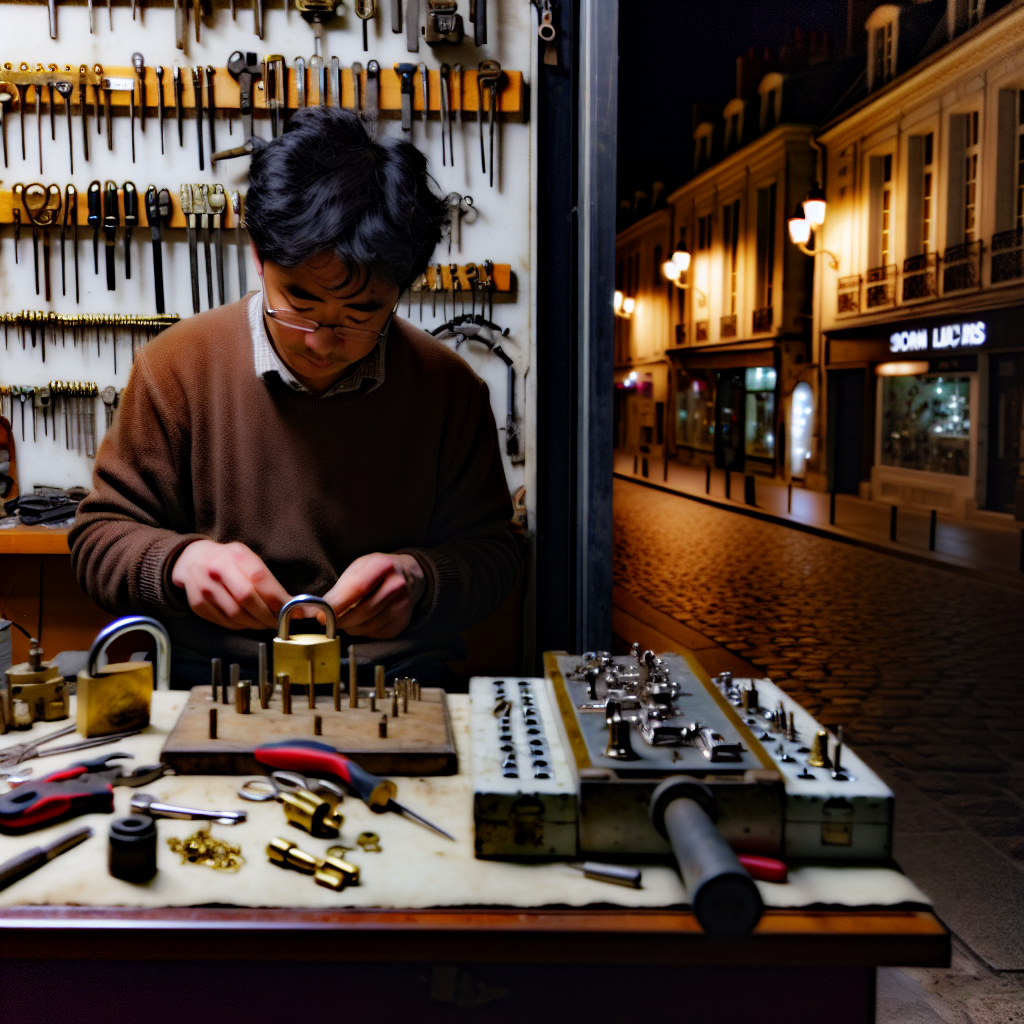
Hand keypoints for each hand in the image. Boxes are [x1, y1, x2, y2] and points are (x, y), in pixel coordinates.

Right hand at [171, 540, 291, 630]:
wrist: (193, 559)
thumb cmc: (229, 560)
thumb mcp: (248, 558)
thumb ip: (267, 579)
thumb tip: (292, 604)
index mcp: (236, 555)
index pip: (260, 580)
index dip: (278, 600)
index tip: (292, 611)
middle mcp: (217, 570)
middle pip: (247, 599)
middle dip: (268, 616)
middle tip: (280, 623)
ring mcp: (204, 588)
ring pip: (236, 615)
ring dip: (256, 624)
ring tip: (265, 623)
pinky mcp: (197, 604)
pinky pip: (225, 622)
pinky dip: (241, 626)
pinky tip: (248, 621)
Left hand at [309, 553, 425, 639]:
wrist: (408, 576)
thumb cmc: (376, 572)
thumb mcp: (358, 569)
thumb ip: (339, 589)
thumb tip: (316, 611)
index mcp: (383, 565)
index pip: (358, 588)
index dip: (337, 604)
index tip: (321, 615)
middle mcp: (397, 585)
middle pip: (363, 611)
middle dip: (341, 620)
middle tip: (327, 622)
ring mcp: (403, 605)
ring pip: (368, 626)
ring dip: (351, 627)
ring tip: (344, 619)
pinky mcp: (402, 622)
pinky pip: (376, 634)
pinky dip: (364, 631)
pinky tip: (361, 622)